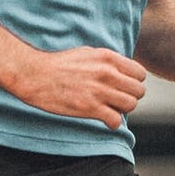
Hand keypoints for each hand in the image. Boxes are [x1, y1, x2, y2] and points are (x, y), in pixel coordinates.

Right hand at [11, 46, 147, 129]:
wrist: (33, 75)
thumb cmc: (57, 64)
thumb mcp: (87, 53)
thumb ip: (108, 61)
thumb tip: (123, 70)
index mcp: (107, 58)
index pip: (140, 74)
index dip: (133, 82)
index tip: (123, 86)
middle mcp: (106, 73)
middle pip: (138, 91)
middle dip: (130, 96)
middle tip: (116, 99)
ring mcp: (99, 91)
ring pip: (130, 105)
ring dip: (121, 109)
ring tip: (110, 108)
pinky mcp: (89, 108)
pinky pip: (115, 120)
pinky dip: (112, 122)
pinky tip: (103, 119)